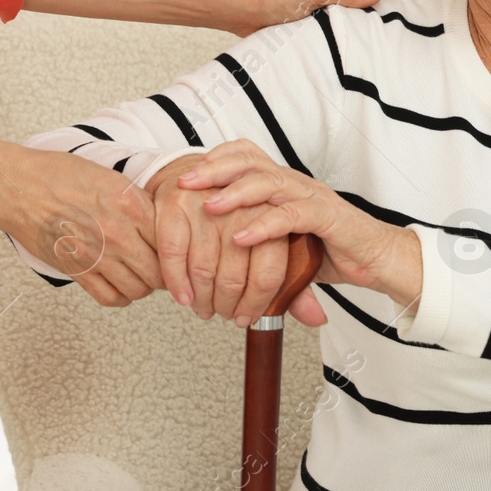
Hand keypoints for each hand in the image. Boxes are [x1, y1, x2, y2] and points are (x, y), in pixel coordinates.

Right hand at [6, 147, 163, 308]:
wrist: (19, 188)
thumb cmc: (58, 176)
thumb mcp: (111, 178)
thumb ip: (137, 202)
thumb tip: (160, 222)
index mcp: (131, 205)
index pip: (172, 239)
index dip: (178, 249)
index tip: (177, 252)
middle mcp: (119, 233)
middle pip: (160, 270)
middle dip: (164, 273)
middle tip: (162, 270)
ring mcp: (99, 255)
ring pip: (139, 289)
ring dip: (143, 286)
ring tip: (140, 277)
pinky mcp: (78, 271)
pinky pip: (111, 297)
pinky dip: (120, 297)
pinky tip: (120, 287)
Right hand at [147, 156, 302, 325]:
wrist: (201, 174)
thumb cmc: (241, 214)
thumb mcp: (277, 242)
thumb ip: (296, 281)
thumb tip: (316, 317)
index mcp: (277, 213)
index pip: (269, 273)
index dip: (256, 303)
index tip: (247, 315)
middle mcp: (243, 207)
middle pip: (234, 277)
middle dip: (227, 305)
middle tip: (224, 314)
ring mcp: (208, 203)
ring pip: (204, 270)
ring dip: (202, 299)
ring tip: (204, 307)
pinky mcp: (177, 203)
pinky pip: (174, 253)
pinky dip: (176, 281)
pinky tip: (183, 295)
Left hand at [179, 140, 423, 318]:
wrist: (377, 260)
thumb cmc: (331, 251)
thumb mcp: (283, 246)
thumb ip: (255, 244)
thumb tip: (213, 257)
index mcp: (284, 184)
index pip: (247, 155)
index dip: (217, 158)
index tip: (188, 172)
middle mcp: (296, 183)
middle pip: (251, 162)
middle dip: (214, 170)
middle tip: (184, 183)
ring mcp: (313, 197)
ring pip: (269, 183)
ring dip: (235, 194)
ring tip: (209, 207)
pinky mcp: (328, 219)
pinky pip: (292, 216)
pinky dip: (264, 226)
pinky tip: (241, 237)